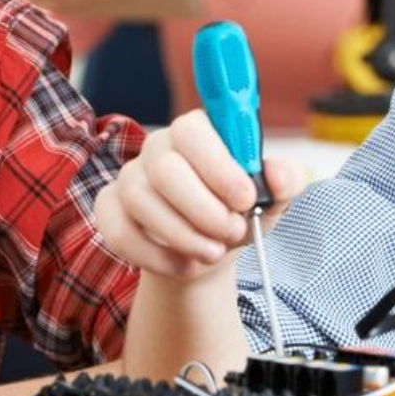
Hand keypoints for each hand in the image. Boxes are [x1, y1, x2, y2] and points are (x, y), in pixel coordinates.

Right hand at [93, 111, 304, 282]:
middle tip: (233, 231)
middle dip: (204, 210)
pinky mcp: (110, 209)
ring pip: (142, 202)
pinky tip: (184, 264)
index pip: (193, 131)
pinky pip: (118, 232)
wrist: (210, 251)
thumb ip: (284, 182)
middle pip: (165, 170)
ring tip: (213, 251)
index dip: (218, 166)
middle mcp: (157, 148)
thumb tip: (277, 174)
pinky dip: (155, 257)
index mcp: (196, 132)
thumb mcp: (271, 200)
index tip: (245, 199)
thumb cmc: (238, 213)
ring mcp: (129, 178)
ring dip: (184, 236)